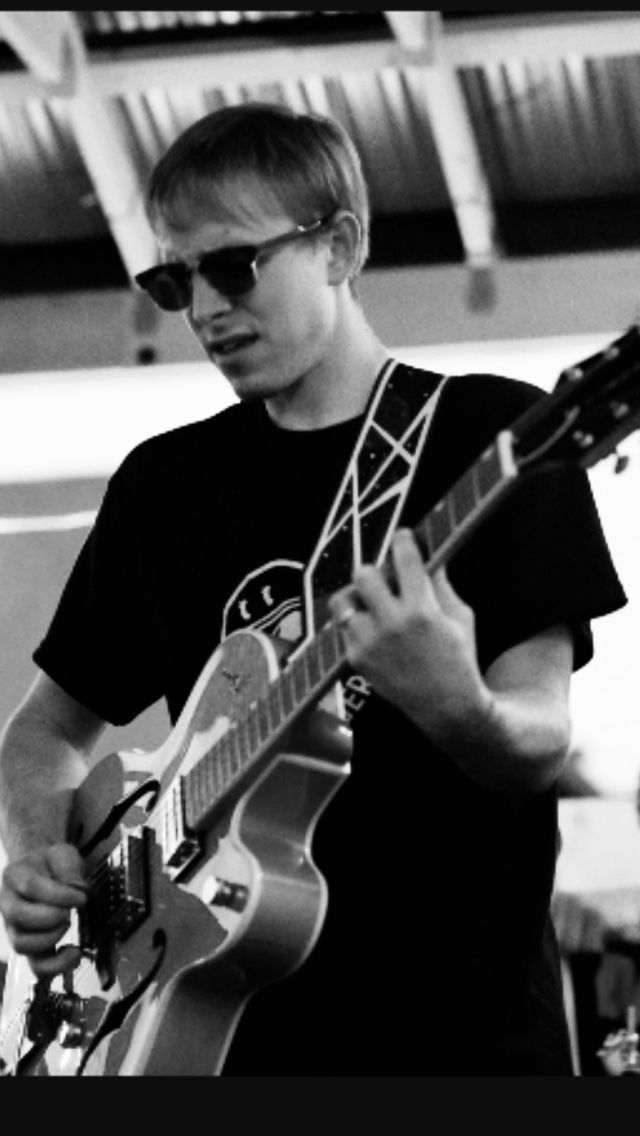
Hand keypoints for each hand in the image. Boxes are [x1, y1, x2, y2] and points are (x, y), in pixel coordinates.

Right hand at [0, 843, 87, 976]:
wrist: (42, 868)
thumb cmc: (51, 863)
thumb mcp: (63, 853)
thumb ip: (69, 868)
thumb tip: (78, 890)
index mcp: (15, 875)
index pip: (31, 886)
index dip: (58, 894)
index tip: (81, 896)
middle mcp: (9, 902)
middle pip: (19, 915)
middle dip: (51, 916)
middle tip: (70, 911)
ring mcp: (16, 927)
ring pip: (22, 944)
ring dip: (50, 938)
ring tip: (69, 925)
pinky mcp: (30, 945)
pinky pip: (36, 965)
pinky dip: (56, 965)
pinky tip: (73, 952)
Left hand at [329, 528, 490, 740]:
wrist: (447, 707)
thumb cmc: (459, 660)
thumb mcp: (460, 617)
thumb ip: (441, 584)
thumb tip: (430, 555)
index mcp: (422, 609)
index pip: (404, 558)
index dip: (403, 540)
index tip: (404, 537)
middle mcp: (391, 623)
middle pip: (364, 574)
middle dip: (375, 571)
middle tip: (386, 579)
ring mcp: (369, 643)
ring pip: (343, 600)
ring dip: (358, 598)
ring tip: (374, 605)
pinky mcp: (356, 658)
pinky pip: (344, 627)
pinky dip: (357, 623)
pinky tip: (375, 630)